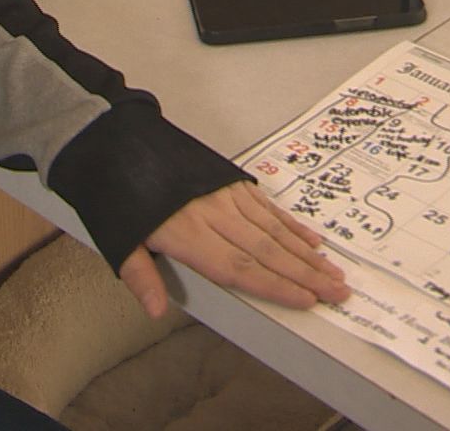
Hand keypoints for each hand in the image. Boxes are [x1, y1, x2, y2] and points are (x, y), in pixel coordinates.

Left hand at [118, 180, 351, 316]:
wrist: (111, 138)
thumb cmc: (114, 192)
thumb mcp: (117, 238)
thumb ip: (141, 275)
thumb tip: (156, 311)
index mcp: (186, 234)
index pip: (239, 267)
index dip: (275, 286)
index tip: (306, 300)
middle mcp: (211, 213)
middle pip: (266, 249)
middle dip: (305, 274)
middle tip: (338, 292)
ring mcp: (222, 194)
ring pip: (272, 228)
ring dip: (306, 252)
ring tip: (334, 271)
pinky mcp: (226, 178)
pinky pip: (265, 205)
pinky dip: (291, 224)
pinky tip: (311, 239)